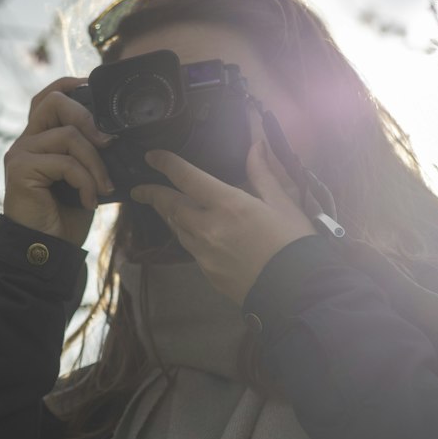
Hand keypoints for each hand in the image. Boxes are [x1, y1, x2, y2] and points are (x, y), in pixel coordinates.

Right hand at [3, 75, 116, 247]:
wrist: (48, 250)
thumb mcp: (85, 177)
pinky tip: (89, 200)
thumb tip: (117, 135)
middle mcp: (26, 141)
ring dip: (95, 161)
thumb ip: (91, 152)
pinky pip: (64, 161)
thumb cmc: (66, 216)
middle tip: (110, 142)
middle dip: (88, 116)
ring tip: (104, 186)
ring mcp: (20, 154)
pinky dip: (85, 180)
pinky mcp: (20, 170)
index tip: (96, 89)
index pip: (49, 97)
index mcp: (40, 138)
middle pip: (53, 102)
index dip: (71, 85)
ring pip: (68, 135)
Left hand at [129, 105, 316, 306]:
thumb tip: (256, 145)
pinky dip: (186, 234)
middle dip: (152, 194)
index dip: (166, 164)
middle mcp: (209, 228)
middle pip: (170, 206)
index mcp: (228, 205)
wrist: (298, 293)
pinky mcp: (207, 273)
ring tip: (164, 206)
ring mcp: (205, 253)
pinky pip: (190, 248)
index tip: (151, 157)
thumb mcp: (283, 203)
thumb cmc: (295, 243)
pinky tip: (192, 231)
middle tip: (139, 189)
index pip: (187, 178)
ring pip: (177, 228)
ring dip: (169, 215)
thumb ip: (262, 173)